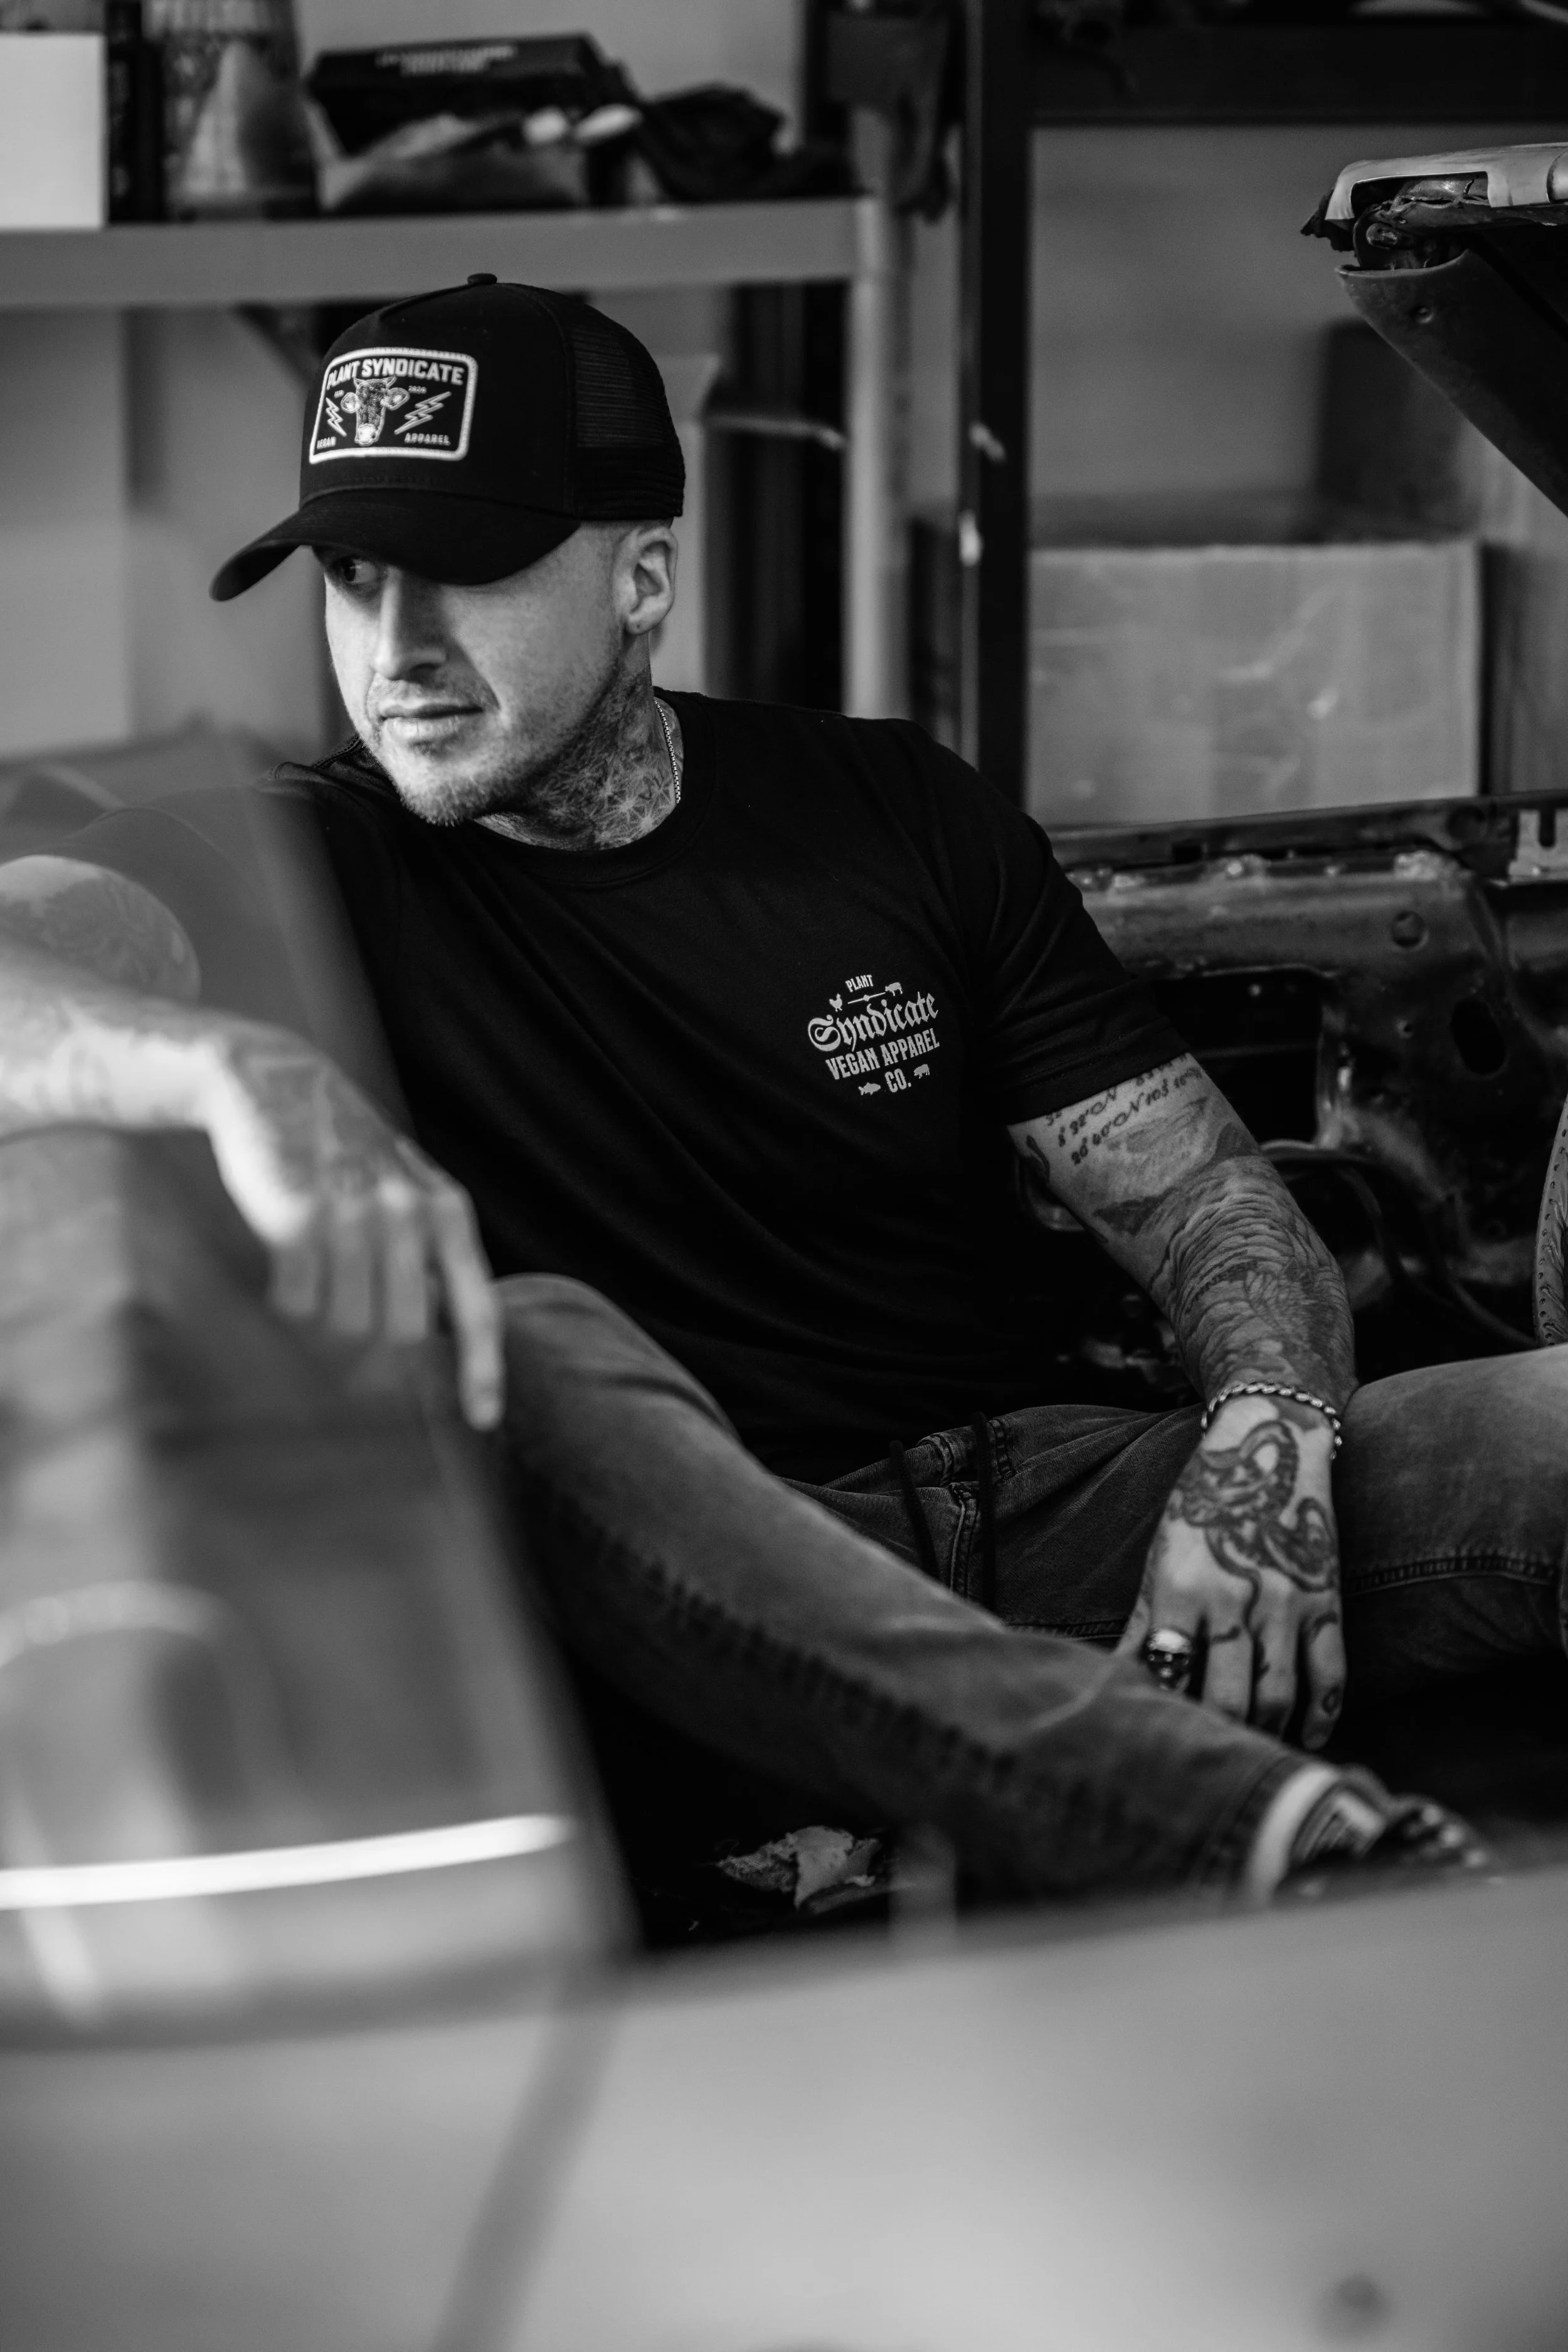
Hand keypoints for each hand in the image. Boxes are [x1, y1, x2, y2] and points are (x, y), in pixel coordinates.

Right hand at [194, 1022, 501, 1429]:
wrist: (274, 1084)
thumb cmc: (342, 1154)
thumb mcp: (404, 1191)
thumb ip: (426, 1254)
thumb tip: (429, 1340)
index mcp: (447, 1213)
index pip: (477, 1308)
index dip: (482, 1370)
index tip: (483, 1420)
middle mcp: (410, 1214)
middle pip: (402, 1336)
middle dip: (373, 1363)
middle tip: (341, 1362)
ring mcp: (355, 1215)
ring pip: (347, 1327)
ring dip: (321, 1333)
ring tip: (307, 1296)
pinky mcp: (299, 1218)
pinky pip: (296, 1306)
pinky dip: (285, 1307)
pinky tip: (278, 1275)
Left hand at [1116, 1394, 1345, 1747]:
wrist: (1269, 1448)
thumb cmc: (1202, 1508)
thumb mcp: (1160, 1561)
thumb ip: (1141, 1627)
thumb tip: (1113, 1680)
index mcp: (1183, 1589)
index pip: (1169, 1674)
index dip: (1164, 1713)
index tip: (1158, 1739)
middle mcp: (1236, 1599)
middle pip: (1227, 1699)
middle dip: (1216, 1735)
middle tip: (1207, 1756)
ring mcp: (1286, 1604)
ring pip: (1277, 1696)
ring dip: (1263, 1734)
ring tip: (1248, 1752)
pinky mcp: (1325, 1604)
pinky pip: (1331, 1675)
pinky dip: (1323, 1715)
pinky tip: (1309, 1736)